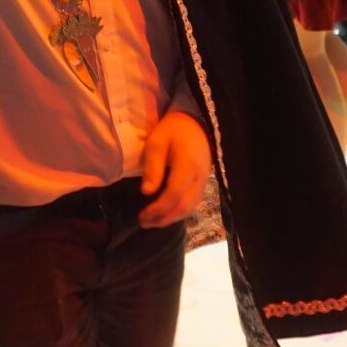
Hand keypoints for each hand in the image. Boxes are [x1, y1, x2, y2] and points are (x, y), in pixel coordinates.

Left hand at [138, 110, 211, 227]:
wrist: (194, 123)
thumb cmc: (172, 130)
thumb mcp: (157, 142)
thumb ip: (153, 167)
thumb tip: (146, 192)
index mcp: (188, 164)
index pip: (175, 193)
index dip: (159, 207)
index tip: (143, 214)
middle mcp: (200, 176)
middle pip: (185, 206)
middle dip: (164, 218)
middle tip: (144, 223)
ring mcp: (204, 180)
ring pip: (191, 207)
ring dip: (171, 218)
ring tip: (152, 222)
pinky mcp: (203, 182)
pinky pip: (193, 202)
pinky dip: (179, 211)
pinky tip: (165, 213)